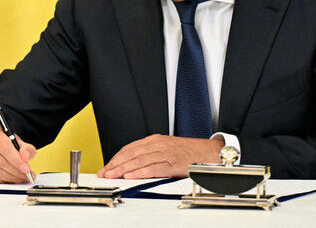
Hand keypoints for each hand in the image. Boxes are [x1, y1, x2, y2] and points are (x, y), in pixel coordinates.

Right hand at [0, 124, 35, 183]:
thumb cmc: (6, 143)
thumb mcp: (19, 142)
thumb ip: (26, 149)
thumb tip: (25, 157)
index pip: (4, 147)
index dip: (16, 160)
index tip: (27, 169)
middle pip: (0, 161)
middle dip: (16, 172)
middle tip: (27, 176)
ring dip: (11, 178)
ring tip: (21, 179)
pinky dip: (3, 181)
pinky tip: (11, 180)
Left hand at [97, 134, 223, 178]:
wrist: (210, 152)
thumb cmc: (188, 152)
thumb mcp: (165, 148)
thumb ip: (150, 155)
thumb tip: (131, 166)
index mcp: (154, 140)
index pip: (129, 148)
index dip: (116, 158)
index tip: (106, 167)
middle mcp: (158, 144)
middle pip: (131, 154)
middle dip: (116, 164)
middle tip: (105, 173)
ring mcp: (166, 153)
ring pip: (140, 160)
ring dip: (124, 169)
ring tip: (113, 175)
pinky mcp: (174, 163)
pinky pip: (155, 168)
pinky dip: (141, 172)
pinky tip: (131, 176)